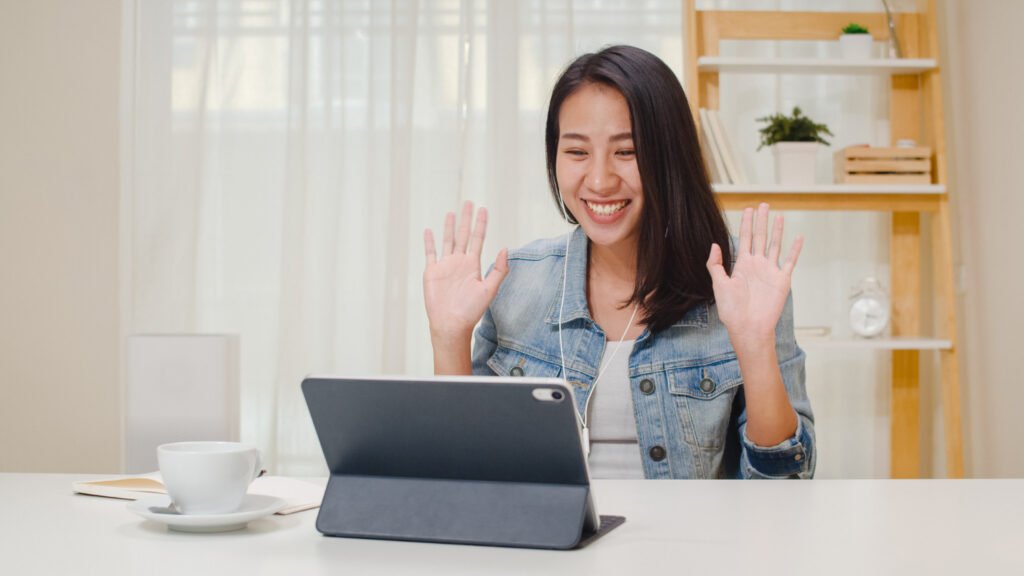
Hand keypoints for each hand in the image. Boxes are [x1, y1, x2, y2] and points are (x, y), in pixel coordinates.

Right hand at [423, 201, 507, 338]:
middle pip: (463, 235)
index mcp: (473, 265)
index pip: (478, 239)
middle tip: (469, 202)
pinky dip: (429, 242)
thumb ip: (498, 270)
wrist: (451, 324)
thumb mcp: (489, 289)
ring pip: (448, 241)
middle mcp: (459, 262)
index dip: (480, 224)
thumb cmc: (471, 311)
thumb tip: (504, 249)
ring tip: (451, 212)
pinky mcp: (432, 272)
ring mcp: (445, 266)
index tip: (483, 209)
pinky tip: (429, 230)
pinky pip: (430, 253)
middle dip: (466, 219)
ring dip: (449, 226)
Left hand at [706, 203, 802, 349]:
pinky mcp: (782, 280)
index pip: (745, 239)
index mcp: (742, 265)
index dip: (746, 224)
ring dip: (777, 230)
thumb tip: (715, 244)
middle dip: (761, 221)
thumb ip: (715, 265)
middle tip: (763, 204)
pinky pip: (790, 261)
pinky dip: (795, 250)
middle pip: (760, 237)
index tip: (747, 209)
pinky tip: (799, 238)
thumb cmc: (732, 310)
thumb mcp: (718, 285)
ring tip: (778, 215)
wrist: (748, 327)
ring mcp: (770, 271)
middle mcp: (757, 265)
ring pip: (775, 245)